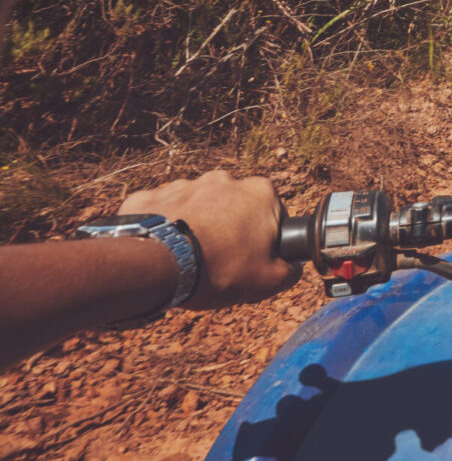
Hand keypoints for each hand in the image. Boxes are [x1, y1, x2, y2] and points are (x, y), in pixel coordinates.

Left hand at [118, 170, 299, 308]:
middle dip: (230, 229)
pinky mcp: (151, 197)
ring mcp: (184, 185)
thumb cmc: (218, 269)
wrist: (157, 268)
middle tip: (221, 261)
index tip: (253, 259)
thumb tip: (291, 267)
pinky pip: (164, 212)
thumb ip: (290, 270)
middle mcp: (224, 180)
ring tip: (188, 259)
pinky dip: (165, 229)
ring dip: (197, 227)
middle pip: (234, 208)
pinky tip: (164, 252)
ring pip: (198, 208)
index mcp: (260, 193)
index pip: (273, 215)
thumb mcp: (270, 279)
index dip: (265, 240)